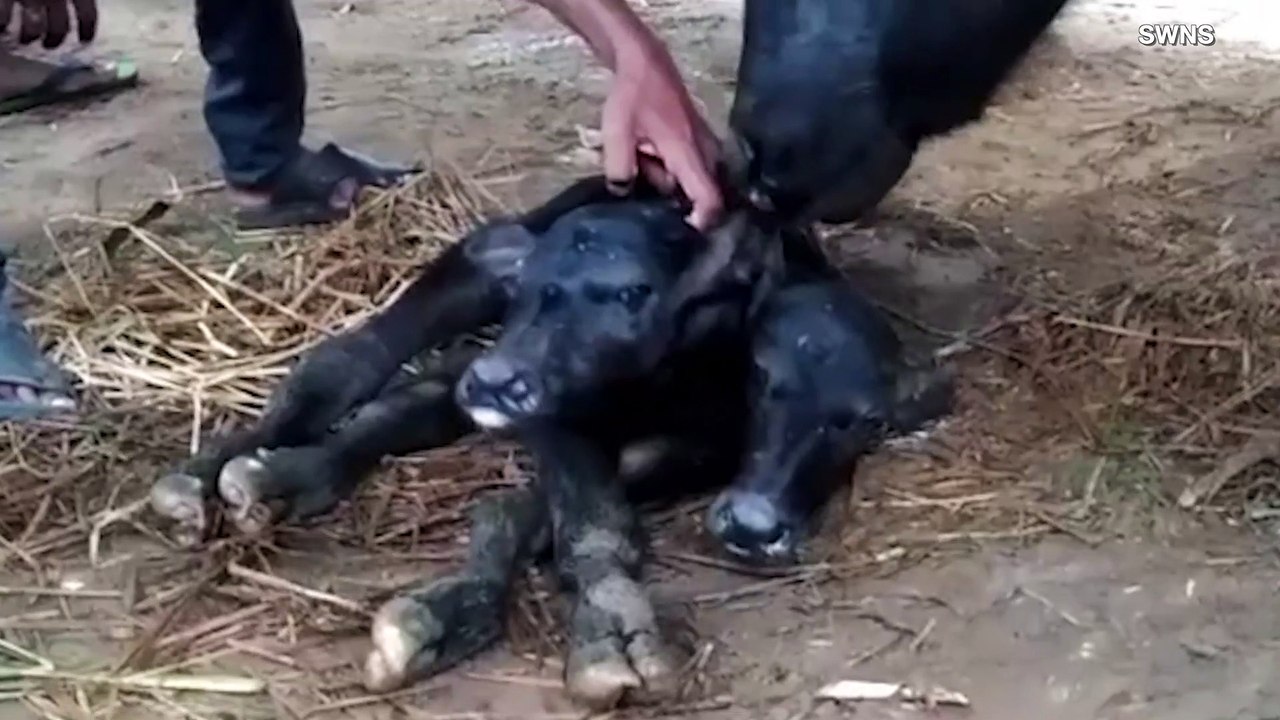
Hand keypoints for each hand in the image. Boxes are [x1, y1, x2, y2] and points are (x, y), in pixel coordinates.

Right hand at [1, 0, 97, 48]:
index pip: (88, 13)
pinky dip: (3, 24)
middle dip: (55, 39)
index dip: (87, 28)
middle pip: (60, 27)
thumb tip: (79, 3)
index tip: (85, 40)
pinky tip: (2, 28)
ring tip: (24, 41)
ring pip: (33, 28)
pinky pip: (4, 17)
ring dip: (30, 36)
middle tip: (50, 45)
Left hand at [527, 0, 722, 229]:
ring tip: (645, 170)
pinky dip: (673, 170)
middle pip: (706, 193)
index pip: (710, 199)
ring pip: (695, 179)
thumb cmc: (633, 96)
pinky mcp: (698, 138)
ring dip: (672, 184)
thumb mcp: (618, 135)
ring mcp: (704, 143)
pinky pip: (690, 165)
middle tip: (658, 209)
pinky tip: (649, 160)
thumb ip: (621, 172)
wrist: (643, 61)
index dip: (703, 223)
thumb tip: (624, 194)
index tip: (685, 235)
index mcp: (687, 154)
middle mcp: (704, 151)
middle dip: (684, 206)